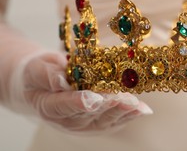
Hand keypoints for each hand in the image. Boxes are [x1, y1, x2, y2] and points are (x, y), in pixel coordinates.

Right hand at [14, 52, 152, 132]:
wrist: (43, 86)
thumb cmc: (39, 74)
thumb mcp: (37, 68)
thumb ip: (48, 74)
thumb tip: (62, 81)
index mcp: (49, 106)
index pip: (64, 106)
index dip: (81, 102)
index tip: (95, 98)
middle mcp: (67, 121)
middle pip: (90, 114)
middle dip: (109, 106)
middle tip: (125, 100)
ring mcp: (84, 124)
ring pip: (105, 120)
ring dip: (123, 112)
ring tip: (138, 105)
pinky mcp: (97, 123)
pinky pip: (114, 120)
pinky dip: (129, 115)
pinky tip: (143, 110)